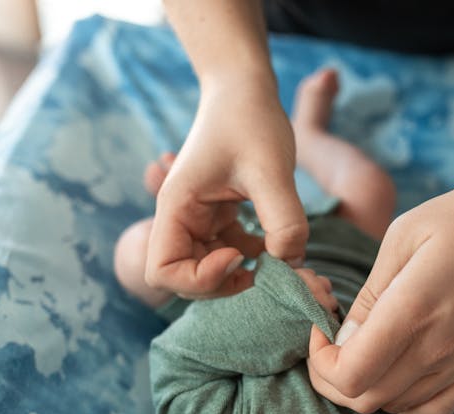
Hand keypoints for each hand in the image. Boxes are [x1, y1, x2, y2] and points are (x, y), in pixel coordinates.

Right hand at [145, 80, 308, 298]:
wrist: (246, 90)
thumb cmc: (250, 120)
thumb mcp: (271, 169)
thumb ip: (284, 220)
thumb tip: (291, 264)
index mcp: (176, 208)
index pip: (162, 272)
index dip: (200, 279)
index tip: (239, 255)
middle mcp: (182, 220)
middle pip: (187, 281)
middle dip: (227, 284)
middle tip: (271, 269)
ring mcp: (201, 222)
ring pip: (212, 272)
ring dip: (245, 276)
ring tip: (283, 262)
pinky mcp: (222, 220)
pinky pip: (233, 255)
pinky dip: (257, 260)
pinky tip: (282, 245)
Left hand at [307, 173, 453, 413]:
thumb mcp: (407, 232)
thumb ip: (371, 291)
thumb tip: (345, 336)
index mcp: (412, 310)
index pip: (349, 375)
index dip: (319, 362)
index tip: (320, 328)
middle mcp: (437, 348)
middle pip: (364, 399)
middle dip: (331, 378)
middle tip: (331, 342)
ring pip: (394, 407)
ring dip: (364, 386)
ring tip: (363, 348)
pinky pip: (432, 409)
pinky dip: (403, 401)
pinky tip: (396, 372)